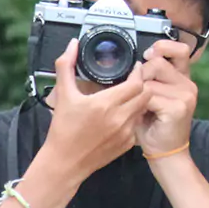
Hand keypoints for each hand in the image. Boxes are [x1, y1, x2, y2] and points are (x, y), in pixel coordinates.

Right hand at [43, 39, 149, 181]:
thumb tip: (72, 45)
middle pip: (146, 94)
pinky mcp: (127, 144)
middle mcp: (120, 118)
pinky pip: (138, 124)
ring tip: (128, 95)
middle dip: (142, 85)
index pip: (136, 83)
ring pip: (143, 109)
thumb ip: (66, 66)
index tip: (134, 68)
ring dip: (139, 100)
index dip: (138, 73)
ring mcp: (126, 132)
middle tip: (134, 80)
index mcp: (105, 104)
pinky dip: (134, 116)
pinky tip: (123, 114)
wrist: (65, 162)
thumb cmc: (63, 129)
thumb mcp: (62, 95)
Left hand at [136, 39, 197, 156]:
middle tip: (141, 95)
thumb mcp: (151, 97)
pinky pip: (149, 96)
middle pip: (156, 63)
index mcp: (183, 78)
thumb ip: (148, 77)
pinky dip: (141, 106)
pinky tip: (146, 116)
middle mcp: (188, 84)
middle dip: (141, 76)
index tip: (149, 55)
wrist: (166, 154)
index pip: (180, 49)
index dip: (163, 47)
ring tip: (143, 108)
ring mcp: (186, 95)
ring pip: (149, 80)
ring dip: (139, 94)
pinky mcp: (179, 107)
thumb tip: (137, 63)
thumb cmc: (154, 126)